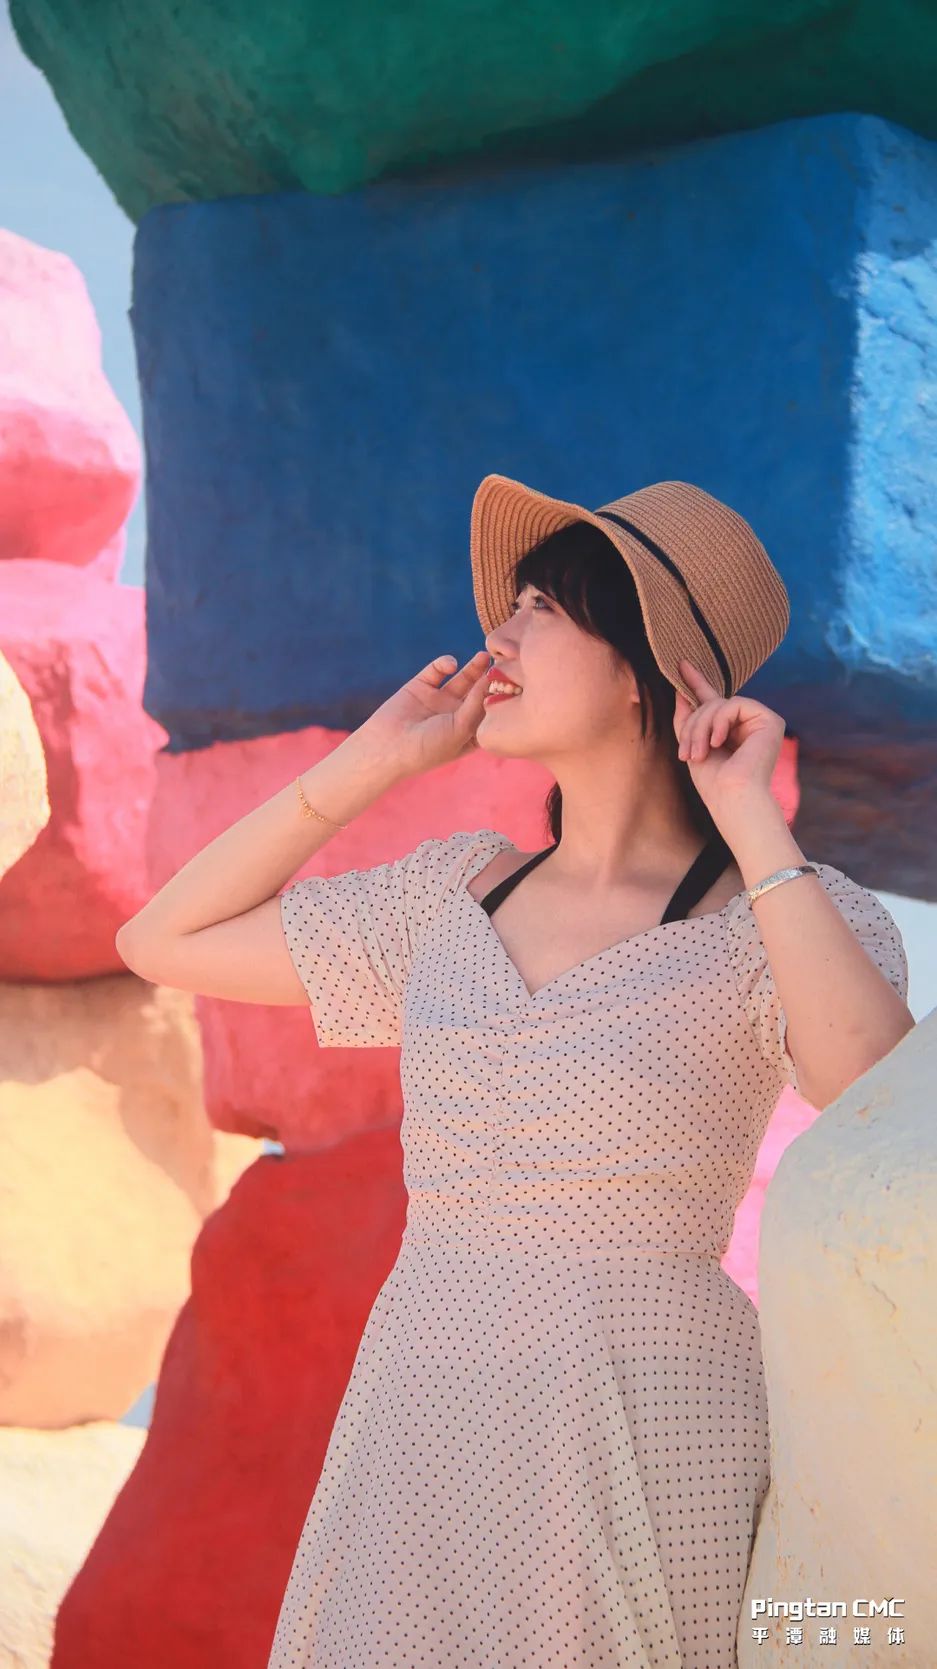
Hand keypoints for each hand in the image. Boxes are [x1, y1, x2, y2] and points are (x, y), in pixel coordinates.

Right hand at [358, 650, 492, 778]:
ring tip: (484, 656)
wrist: (387, 747)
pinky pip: (438, 669)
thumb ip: (476, 704)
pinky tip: (450, 665)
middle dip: (490, 679)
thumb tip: (490, 679)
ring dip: (474, 667)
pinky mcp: (421, 686)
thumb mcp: (460, 730)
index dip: (501, 699)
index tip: (515, 685)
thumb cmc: (428, 747)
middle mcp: (455, 715)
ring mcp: (439, 700)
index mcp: (468, 733)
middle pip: (479, 692)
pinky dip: (445, 663)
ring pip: (462, 679)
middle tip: (502, 664)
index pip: (490, 712)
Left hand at [673, 658, 785, 828]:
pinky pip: (734, 705)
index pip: (713, 700)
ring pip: (720, 704)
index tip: (681, 664)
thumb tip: (679, 690)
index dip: (696, 682)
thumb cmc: (713, 782)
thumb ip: (687, 718)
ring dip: (701, 727)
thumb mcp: (692, 745)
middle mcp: (749, 723)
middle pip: (711, 703)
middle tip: (686, 753)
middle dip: (693, 725)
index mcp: (732, 730)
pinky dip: (719, 722)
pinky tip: (718, 742)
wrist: (732, 798)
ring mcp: (761, 721)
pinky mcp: (770, 720)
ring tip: (698, 752)